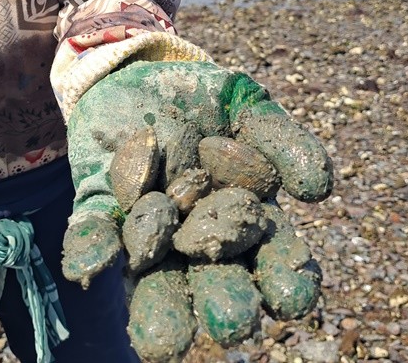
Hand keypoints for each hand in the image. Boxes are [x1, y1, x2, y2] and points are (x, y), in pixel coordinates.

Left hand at [62, 61, 331, 362]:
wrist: (141, 72)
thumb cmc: (207, 99)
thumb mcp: (249, 108)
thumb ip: (282, 142)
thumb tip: (319, 190)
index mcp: (244, 219)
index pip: (272, 256)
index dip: (284, 278)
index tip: (292, 298)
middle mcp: (195, 236)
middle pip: (214, 278)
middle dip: (223, 302)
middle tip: (229, 325)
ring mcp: (147, 228)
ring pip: (155, 271)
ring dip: (158, 304)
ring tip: (161, 343)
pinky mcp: (99, 206)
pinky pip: (95, 231)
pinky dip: (92, 249)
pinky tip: (88, 268)